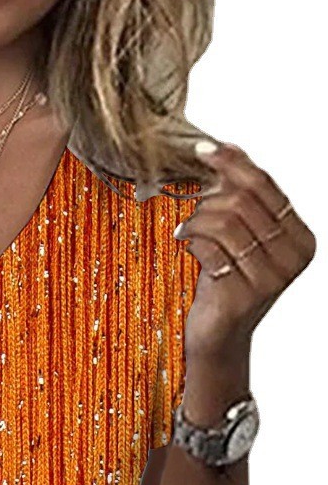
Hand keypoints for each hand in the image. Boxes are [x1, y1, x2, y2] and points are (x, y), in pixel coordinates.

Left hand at [173, 141, 315, 360]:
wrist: (217, 337)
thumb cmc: (225, 284)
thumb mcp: (240, 238)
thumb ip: (241, 199)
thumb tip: (223, 147)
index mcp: (300, 238)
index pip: (265, 186)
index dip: (232, 162)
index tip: (203, 149)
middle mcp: (292, 257)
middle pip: (244, 201)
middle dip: (208, 198)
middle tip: (190, 207)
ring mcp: (270, 278)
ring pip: (225, 222)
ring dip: (197, 221)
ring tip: (186, 230)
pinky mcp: (242, 295)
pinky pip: (209, 250)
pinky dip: (191, 241)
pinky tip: (185, 245)